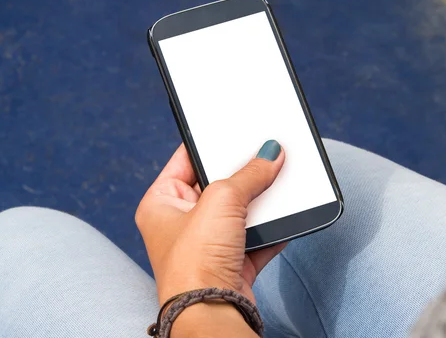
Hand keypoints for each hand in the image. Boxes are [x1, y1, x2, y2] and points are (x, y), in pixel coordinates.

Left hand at [136, 140, 286, 304]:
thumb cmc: (196, 260)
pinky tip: (285, 217)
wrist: (212, 313)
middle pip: (215, 186)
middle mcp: (180, 223)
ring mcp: (205, 245)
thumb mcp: (221, 200)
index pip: (184, 160)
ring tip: (277, 184)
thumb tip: (270, 154)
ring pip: (238, 212)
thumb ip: (249, 174)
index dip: (208, 144)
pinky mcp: (229, 263)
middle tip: (261, 155)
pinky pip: (253, 238)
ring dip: (258, 202)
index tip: (230, 131)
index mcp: (160, 203)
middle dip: (240, 174)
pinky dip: (269, 230)